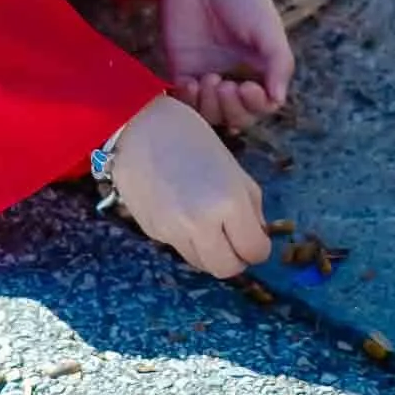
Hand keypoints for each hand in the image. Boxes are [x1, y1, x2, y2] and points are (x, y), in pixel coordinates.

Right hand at [109, 95, 271, 279]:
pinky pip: (178, 247)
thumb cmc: (189, 135)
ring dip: (210, 251)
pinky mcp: (151, 232)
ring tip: (206, 224)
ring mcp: (172, 232)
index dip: (259, 245)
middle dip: (236, 258)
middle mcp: (201, 225)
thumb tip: (256, 232)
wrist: (135, 124)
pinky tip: (180, 211)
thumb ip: (250, 204)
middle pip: (227, 269)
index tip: (254, 233)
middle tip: (233, 238)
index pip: (255, 251)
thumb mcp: (232, 166)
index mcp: (229, 203)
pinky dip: (186, 239)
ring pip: (201, 264)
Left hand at [160, 0, 293, 132]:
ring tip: (208, 80)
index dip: (256, 106)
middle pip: (235, 115)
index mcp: (259, 66)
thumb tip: (277, 100)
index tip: (249, 87)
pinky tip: (189, 81)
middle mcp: (233, 73)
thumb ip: (278, 63)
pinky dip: (186, 100)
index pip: (261, 105)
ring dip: (209, 107)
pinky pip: (182, 99)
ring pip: (208, 112)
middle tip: (225, 85)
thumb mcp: (267, 27)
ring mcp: (205, 71)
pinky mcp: (180, 65)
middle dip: (232, 109)